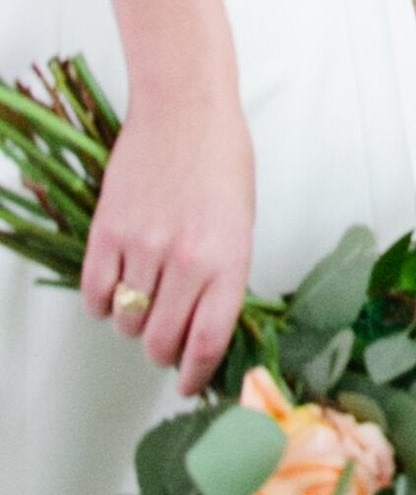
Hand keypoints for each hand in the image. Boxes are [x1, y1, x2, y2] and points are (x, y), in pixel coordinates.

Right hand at [83, 79, 255, 396]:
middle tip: (164, 341)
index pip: (208, 341)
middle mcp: (186, 261)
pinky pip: (96, 295)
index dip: (197, 374)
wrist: (185, 110)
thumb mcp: (241, 223)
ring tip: (143, 301)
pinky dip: (103, 303)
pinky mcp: (107, 234)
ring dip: (133, 324)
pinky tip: (116, 289)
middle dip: (161, 351)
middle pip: (160, 342)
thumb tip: (204, 326)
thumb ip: (224, 276)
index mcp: (228, 260)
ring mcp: (143, 248)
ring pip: (126, 323)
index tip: (190, 384)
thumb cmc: (222, 161)